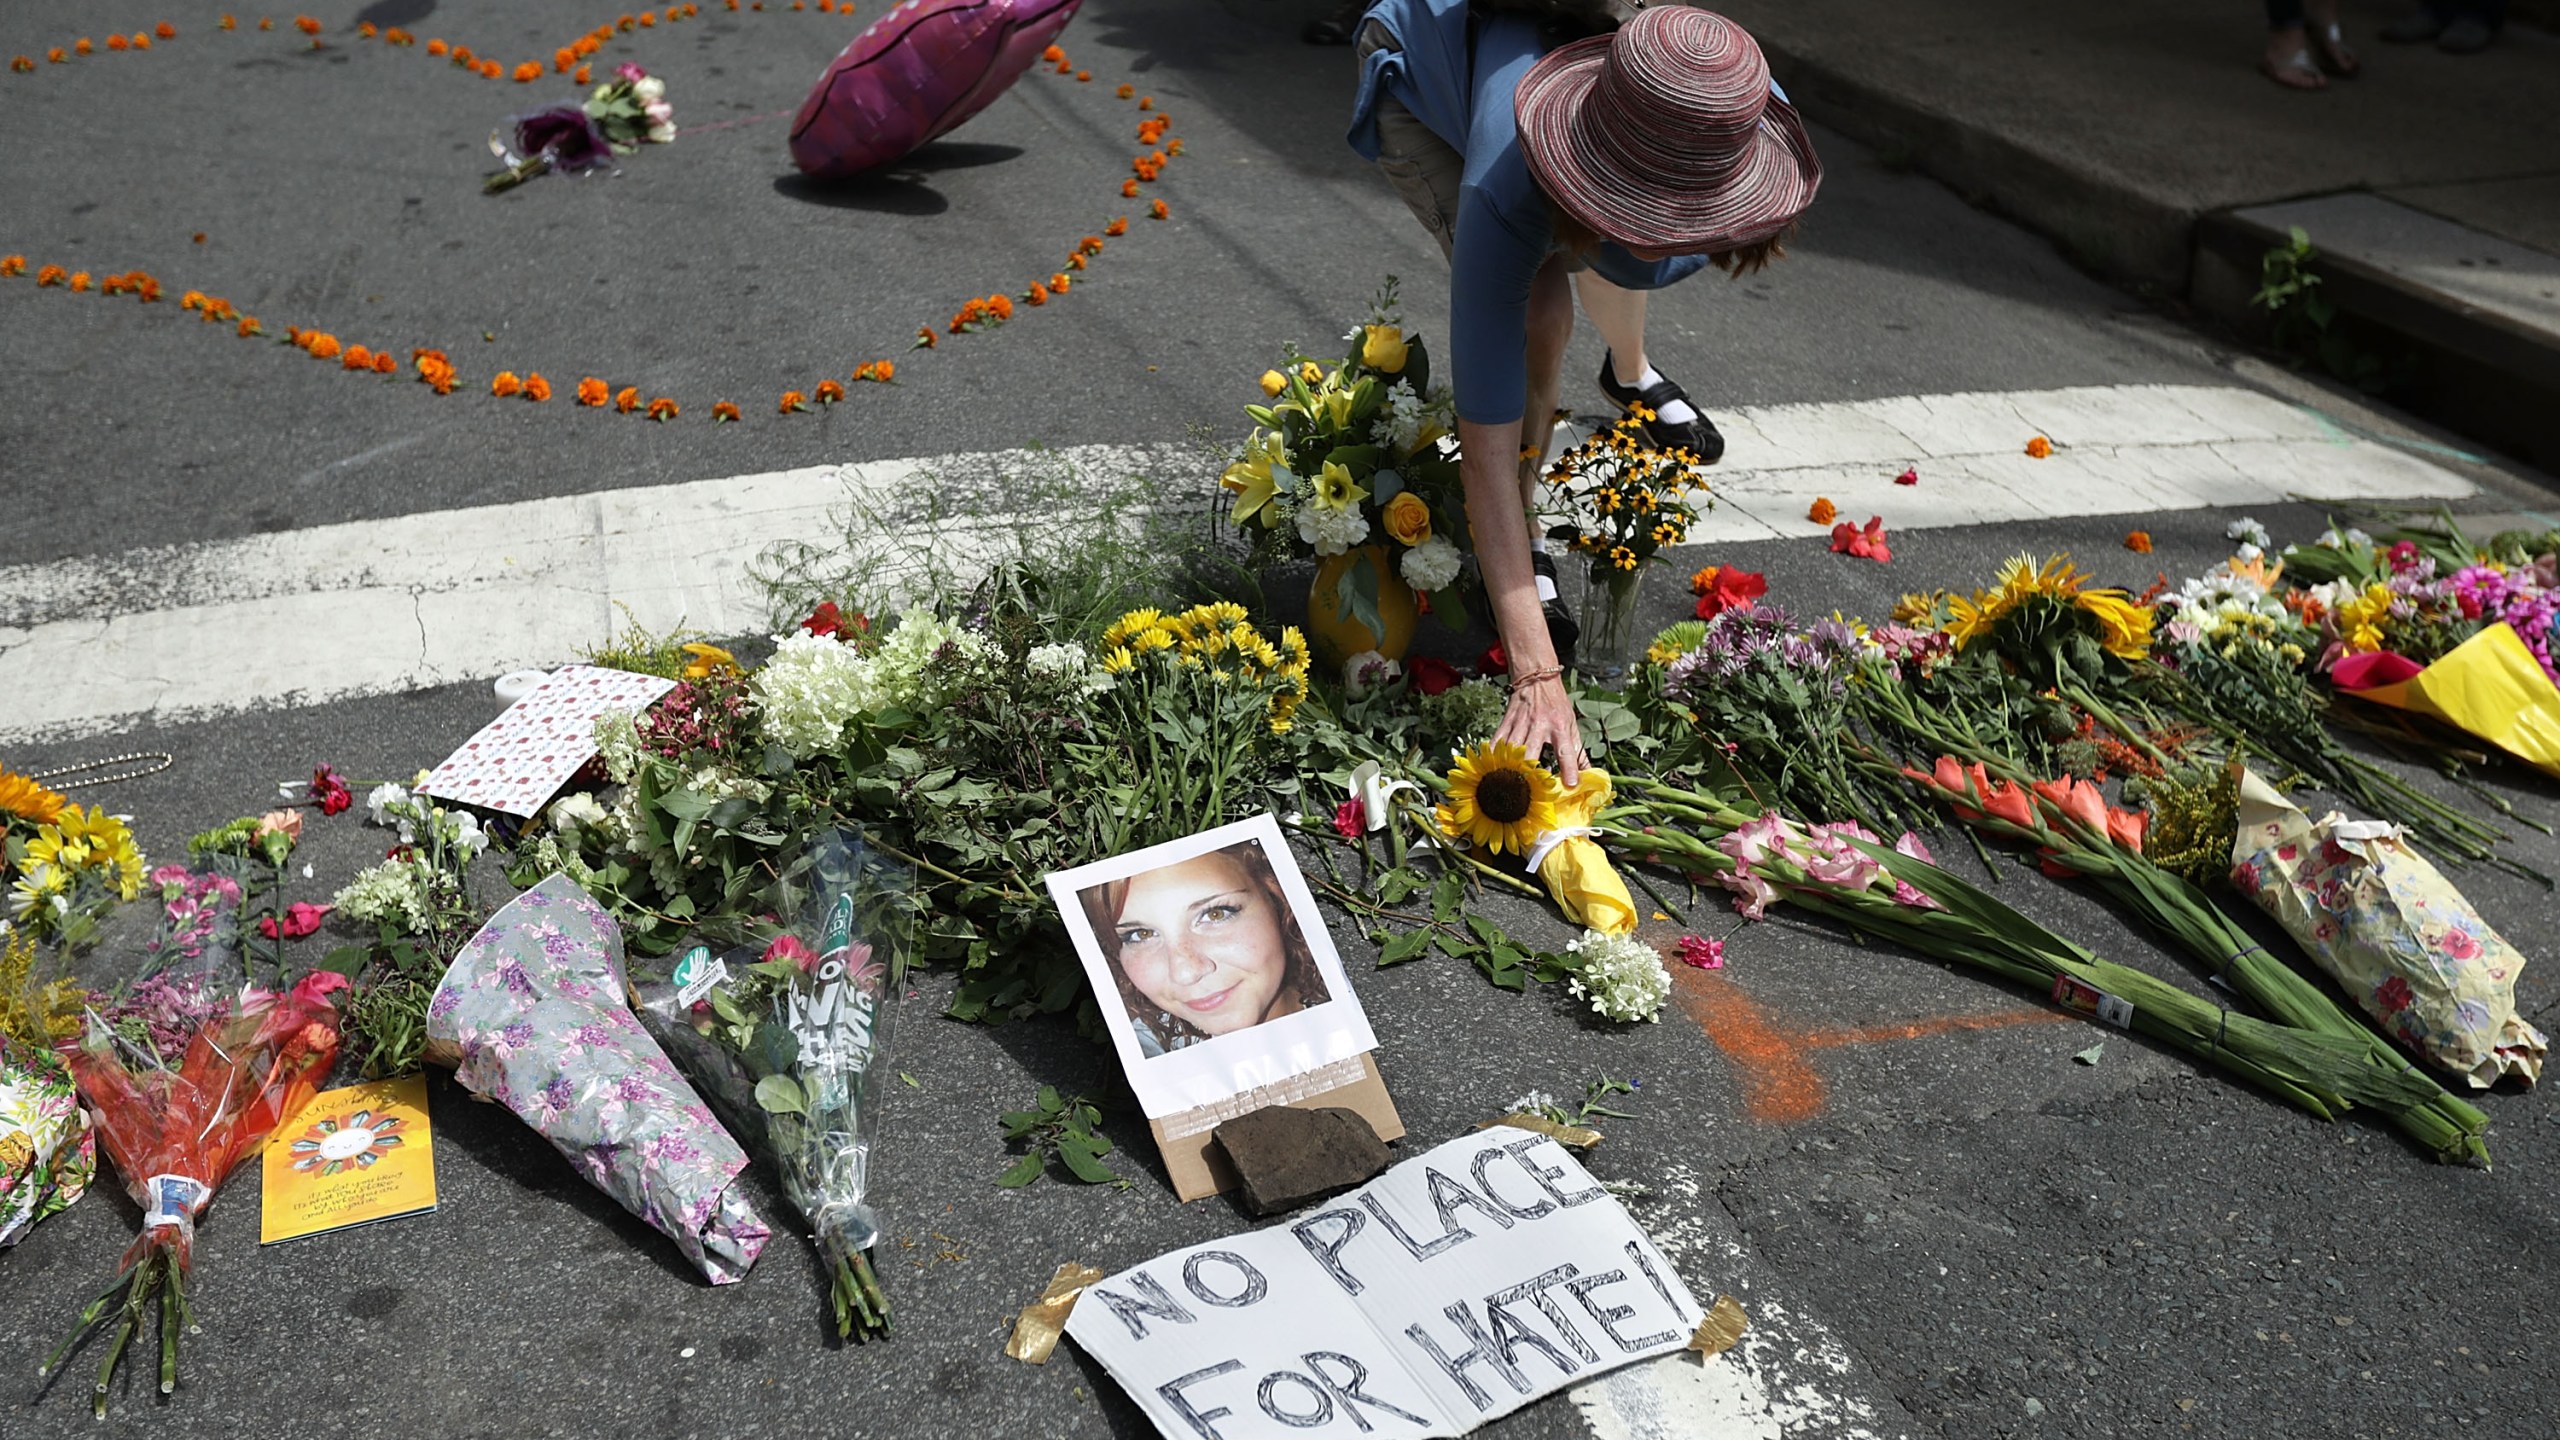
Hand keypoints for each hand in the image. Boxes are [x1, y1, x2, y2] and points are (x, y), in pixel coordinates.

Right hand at [1495, 673, 1583, 787]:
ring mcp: (1521, 724)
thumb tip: (1588, 772)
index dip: (1568, 769)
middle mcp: (1540, 725)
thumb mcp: (1571, 723)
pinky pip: (1498, 742)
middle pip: (1532, 752)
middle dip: (1530, 772)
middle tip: (1531, 791)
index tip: (1570, 785)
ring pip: (1512, 749)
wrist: (1537, 678)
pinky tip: (1494, 767)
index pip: (1566, 751)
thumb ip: (1578, 750)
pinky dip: (1494, 755)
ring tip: (1511, 785)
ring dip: (1511, 767)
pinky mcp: (1507, 722)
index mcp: (1559, 727)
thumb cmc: (1556, 704)